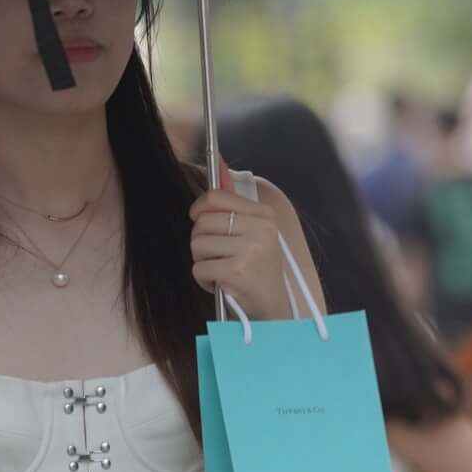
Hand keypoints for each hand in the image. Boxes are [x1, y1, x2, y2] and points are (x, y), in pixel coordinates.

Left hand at [190, 162, 297, 316]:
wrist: (274, 310)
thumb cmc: (257, 271)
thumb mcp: (252, 233)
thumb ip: (233, 203)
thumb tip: (218, 162)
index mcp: (263, 216)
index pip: (217, 196)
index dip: (199, 208)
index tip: (199, 220)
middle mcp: (260, 229)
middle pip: (203, 222)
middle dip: (201, 241)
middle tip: (216, 256)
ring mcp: (249, 250)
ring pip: (198, 245)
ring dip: (202, 262)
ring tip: (221, 270)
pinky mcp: (237, 271)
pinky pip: (199, 268)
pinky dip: (204, 279)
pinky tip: (220, 283)